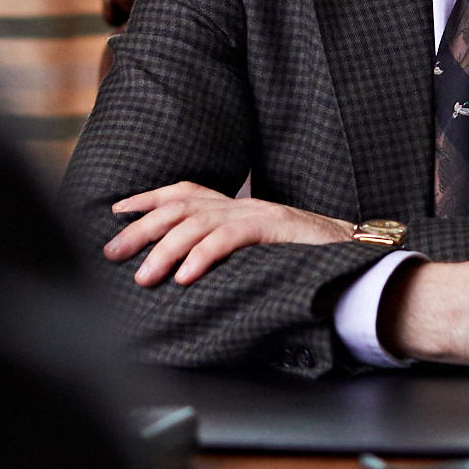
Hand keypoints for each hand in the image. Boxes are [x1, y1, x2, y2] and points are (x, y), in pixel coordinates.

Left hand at [104, 182, 356, 286]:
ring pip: (198, 223)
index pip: (183, 191)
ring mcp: (257, 214)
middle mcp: (242, 204)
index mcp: (236, 206)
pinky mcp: (273, 229)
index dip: (147, 198)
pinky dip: (203, 256)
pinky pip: (230, 238)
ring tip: (144, 276)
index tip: (116, 211)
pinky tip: (184, 276)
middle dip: (141, 228)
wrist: (357, 254)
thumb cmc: (305, 260)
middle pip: (179, 206)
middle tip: (111, 252)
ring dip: (165, 250)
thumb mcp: (257, 251)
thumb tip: (185, 274)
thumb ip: (226, 253)